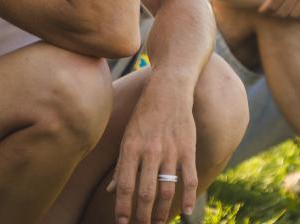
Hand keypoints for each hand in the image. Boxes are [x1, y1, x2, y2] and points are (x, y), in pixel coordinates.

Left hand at [107, 72, 197, 223]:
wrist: (169, 89)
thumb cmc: (145, 113)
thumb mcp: (128, 135)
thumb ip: (121, 164)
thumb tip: (111, 192)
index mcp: (131, 147)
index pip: (125, 187)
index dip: (123, 209)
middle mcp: (150, 150)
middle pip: (145, 193)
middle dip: (142, 216)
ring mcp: (170, 150)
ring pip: (166, 189)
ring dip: (162, 212)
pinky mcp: (187, 148)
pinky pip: (188, 177)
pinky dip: (188, 198)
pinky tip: (184, 212)